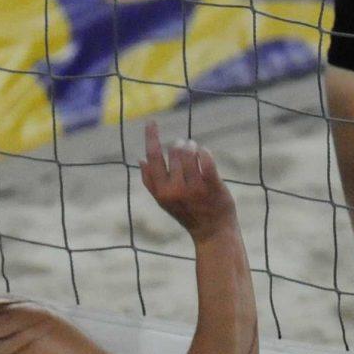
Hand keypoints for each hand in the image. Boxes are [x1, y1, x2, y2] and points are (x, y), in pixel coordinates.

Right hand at [140, 120, 237, 242]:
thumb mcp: (164, 202)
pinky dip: (204, 151)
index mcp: (162, 192)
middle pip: (174, 151)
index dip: (151, 137)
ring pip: (190, 152)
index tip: (151, 121)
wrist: (212, 232)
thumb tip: (140, 159)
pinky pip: (206, 158)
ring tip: (194, 148)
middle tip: (184, 145)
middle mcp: (176, 190)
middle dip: (179, 144)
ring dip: (192, 146)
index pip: (153, 157)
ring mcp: (195, 188)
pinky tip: (203, 152)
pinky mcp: (212, 185)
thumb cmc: (187, 213)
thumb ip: (151, 182)